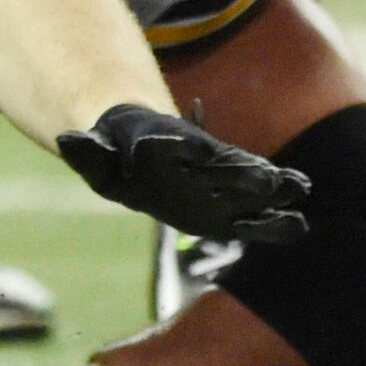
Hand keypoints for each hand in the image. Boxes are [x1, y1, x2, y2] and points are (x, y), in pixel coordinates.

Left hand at [56, 103, 310, 242]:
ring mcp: (219, 185)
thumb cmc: (118, 156)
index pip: (173, 143)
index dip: (180, 146)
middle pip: (223, 166)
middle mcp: (199, 164)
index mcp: (165, 147)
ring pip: (249, 186)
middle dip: (242, 173)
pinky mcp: (230, 208)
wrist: (140, 152)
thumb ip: (88, 152)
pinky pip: (256, 216)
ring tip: (299, 191)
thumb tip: (65, 140)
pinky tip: (300, 224)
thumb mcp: (98, 158)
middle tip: (266, 179)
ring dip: (272, 189)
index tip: (190, 149)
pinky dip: (276, 219)